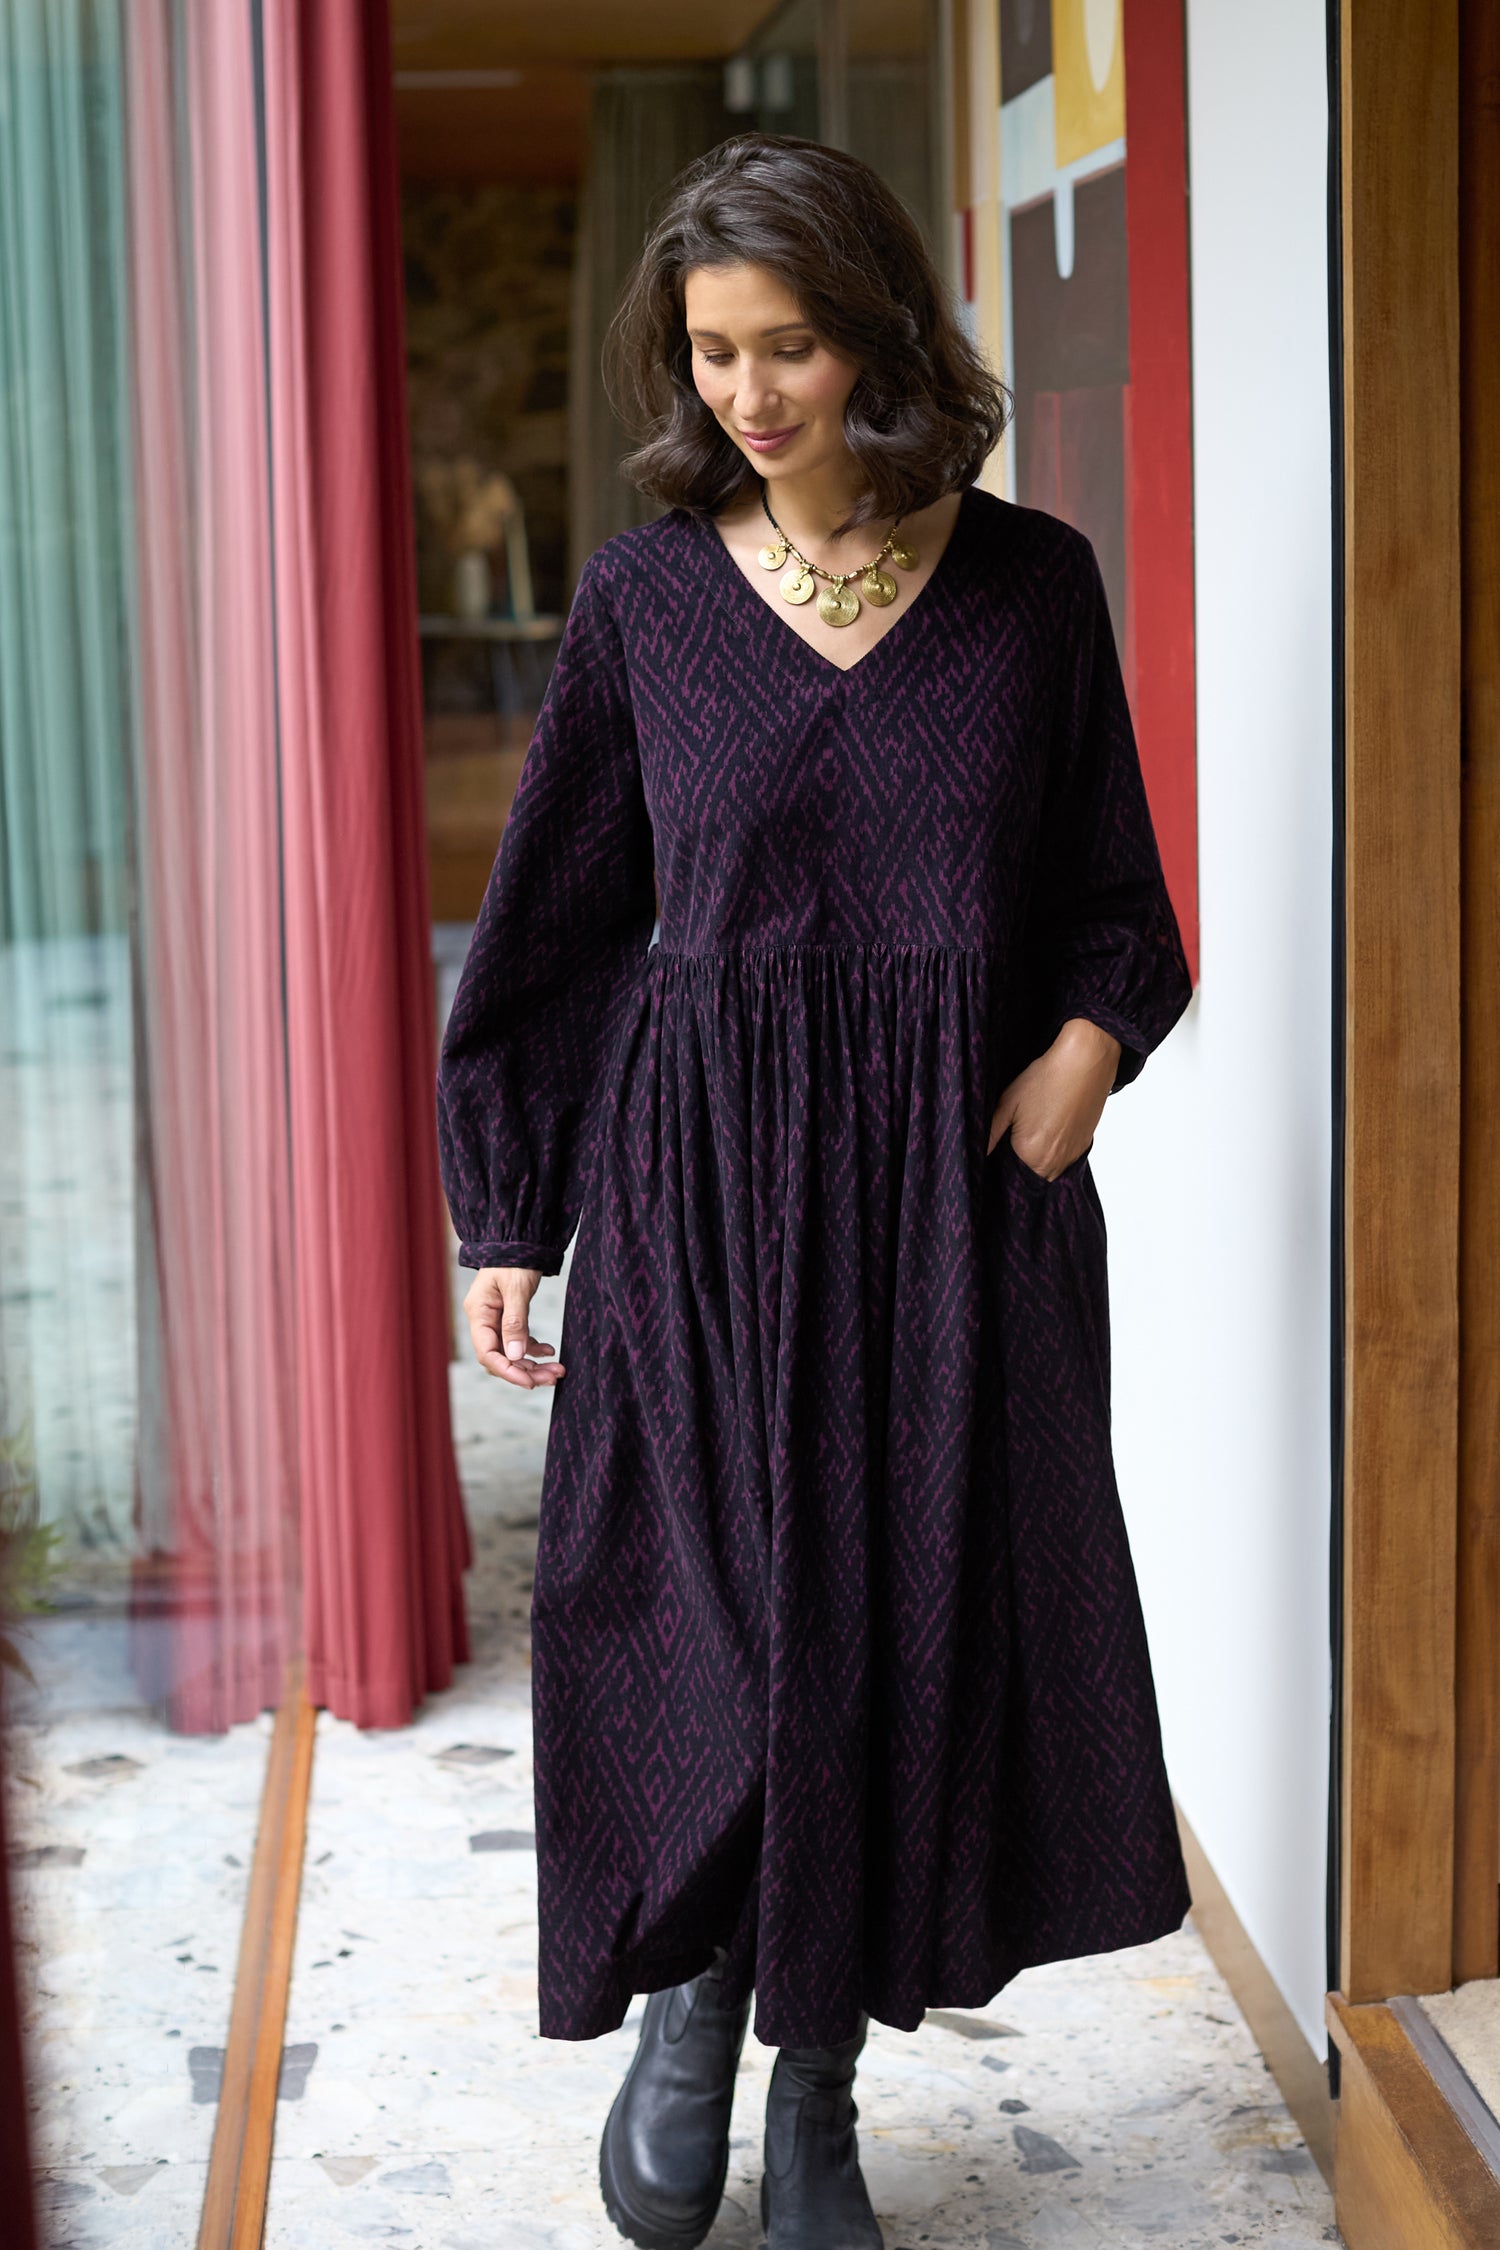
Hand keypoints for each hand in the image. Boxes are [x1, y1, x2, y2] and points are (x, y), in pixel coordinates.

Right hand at [463, 1266, 565, 1388]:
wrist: (521, 1238)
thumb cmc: (516, 1258)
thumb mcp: (517, 1289)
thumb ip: (515, 1322)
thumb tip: (514, 1356)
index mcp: (479, 1313)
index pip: (487, 1353)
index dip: (508, 1371)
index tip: (531, 1382)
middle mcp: (483, 1319)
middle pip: (500, 1357)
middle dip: (526, 1371)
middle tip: (554, 1377)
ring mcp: (495, 1319)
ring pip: (511, 1352)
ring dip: (533, 1364)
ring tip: (558, 1370)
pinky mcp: (508, 1316)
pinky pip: (518, 1341)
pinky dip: (534, 1348)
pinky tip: (550, 1352)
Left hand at [987, 1017, 1121, 1180]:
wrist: (1084, 1064)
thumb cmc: (1046, 1079)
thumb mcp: (1008, 1103)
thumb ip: (990, 1133)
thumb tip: (979, 1152)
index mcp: (1029, 1154)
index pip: (1009, 1174)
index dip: (1002, 1163)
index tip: (1003, 1146)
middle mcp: (1052, 1162)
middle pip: (1029, 1176)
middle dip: (1021, 1163)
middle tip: (1019, 1135)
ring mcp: (1070, 1158)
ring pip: (1047, 1171)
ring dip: (1039, 1160)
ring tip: (1037, 1131)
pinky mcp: (1083, 1149)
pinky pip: (1063, 1161)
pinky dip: (1055, 1152)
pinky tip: (1052, 1129)